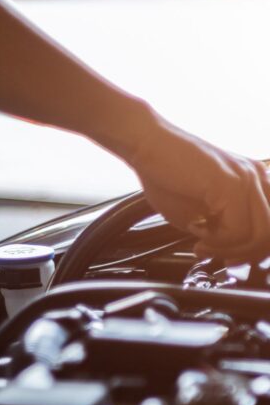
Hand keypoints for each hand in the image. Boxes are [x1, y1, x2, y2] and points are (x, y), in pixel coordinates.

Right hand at [129, 119, 269, 263]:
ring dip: (229, 249)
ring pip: (261, 235)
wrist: (146, 145)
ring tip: (203, 246)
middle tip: (215, 255)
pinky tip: (196, 232)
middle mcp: (259, 177)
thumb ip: (221, 229)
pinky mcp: (231, 184)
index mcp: (256, 181)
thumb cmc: (165, 174)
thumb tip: (231, 252)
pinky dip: (217, 241)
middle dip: (244, 254)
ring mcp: (248, 179)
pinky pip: (238, 229)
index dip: (253, 251)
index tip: (229, 259)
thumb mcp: (200, 210)